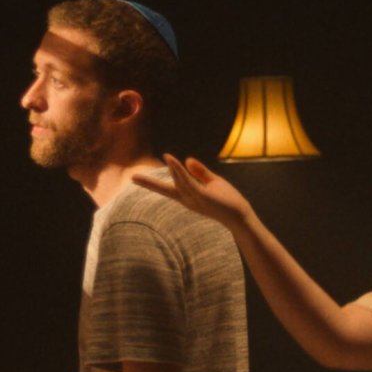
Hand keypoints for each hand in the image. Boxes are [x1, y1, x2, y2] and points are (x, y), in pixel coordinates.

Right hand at [132, 155, 252, 229]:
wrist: (240, 215)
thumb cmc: (227, 200)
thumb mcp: (212, 182)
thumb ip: (200, 172)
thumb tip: (187, 159)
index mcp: (188, 196)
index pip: (167, 188)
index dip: (152, 182)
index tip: (135, 177)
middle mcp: (187, 200)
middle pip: (166, 189)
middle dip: (149, 183)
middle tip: (132, 177)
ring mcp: (194, 199)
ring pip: (179, 182)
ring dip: (172, 169)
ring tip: (166, 157)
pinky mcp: (202, 196)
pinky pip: (188, 182)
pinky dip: (179, 171)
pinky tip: (173, 161)